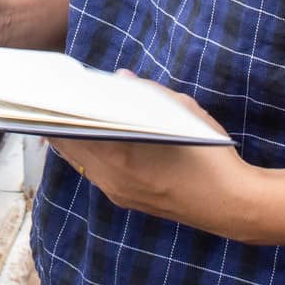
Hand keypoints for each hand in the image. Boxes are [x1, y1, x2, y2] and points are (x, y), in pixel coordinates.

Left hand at [48, 74, 256, 240]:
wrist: (232, 206)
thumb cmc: (208, 153)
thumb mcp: (182, 110)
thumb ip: (147, 91)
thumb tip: (119, 78)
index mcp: (120, 153)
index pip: (72, 125)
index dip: (59, 105)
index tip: (52, 87)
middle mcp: (111, 178)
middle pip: (68, 144)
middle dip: (60, 120)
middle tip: (53, 96)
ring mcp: (117, 193)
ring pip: (80, 160)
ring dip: (72, 137)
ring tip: (66, 112)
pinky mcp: (126, 201)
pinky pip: (95, 172)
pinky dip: (88, 152)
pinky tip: (91, 135)